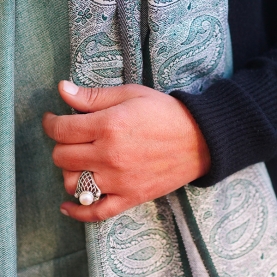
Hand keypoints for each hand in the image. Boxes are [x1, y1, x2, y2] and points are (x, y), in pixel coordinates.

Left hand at [42, 81, 209, 221]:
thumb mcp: (131, 95)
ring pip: (73, 184)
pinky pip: (96, 212)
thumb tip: (62, 89)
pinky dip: (77, 212)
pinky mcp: (130, 197)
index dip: (51, 123)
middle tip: (71, 138)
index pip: (61, 129)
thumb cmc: (165, 113)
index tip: (52, 120)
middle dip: (60, 145)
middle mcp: (109, 156)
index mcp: (108, 127)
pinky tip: (68, 206)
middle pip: (62, 157)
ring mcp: (119, 181)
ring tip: (79, 162)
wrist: (198, 140)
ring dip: (69, 171)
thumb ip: (94, 96)